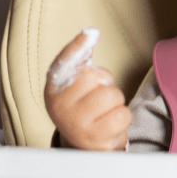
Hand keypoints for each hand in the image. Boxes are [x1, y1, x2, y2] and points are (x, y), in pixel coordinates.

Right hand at [44, 28, 130, 150]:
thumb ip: (82, 60)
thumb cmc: (84, 108)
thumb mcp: (77, 86)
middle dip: (107, 85)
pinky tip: (110, 125)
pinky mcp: (94, 137)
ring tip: (105, 112)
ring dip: (117, 102)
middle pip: (97, 77)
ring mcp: (75, 123)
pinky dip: (122, 118)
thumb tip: (91, 33)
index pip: (65, 63)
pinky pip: (122, 115)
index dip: (77, 47)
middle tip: (99, 97)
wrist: (85, 144)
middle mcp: (60, 105)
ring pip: (113, 96)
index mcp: (54, 88)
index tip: (91, 33)